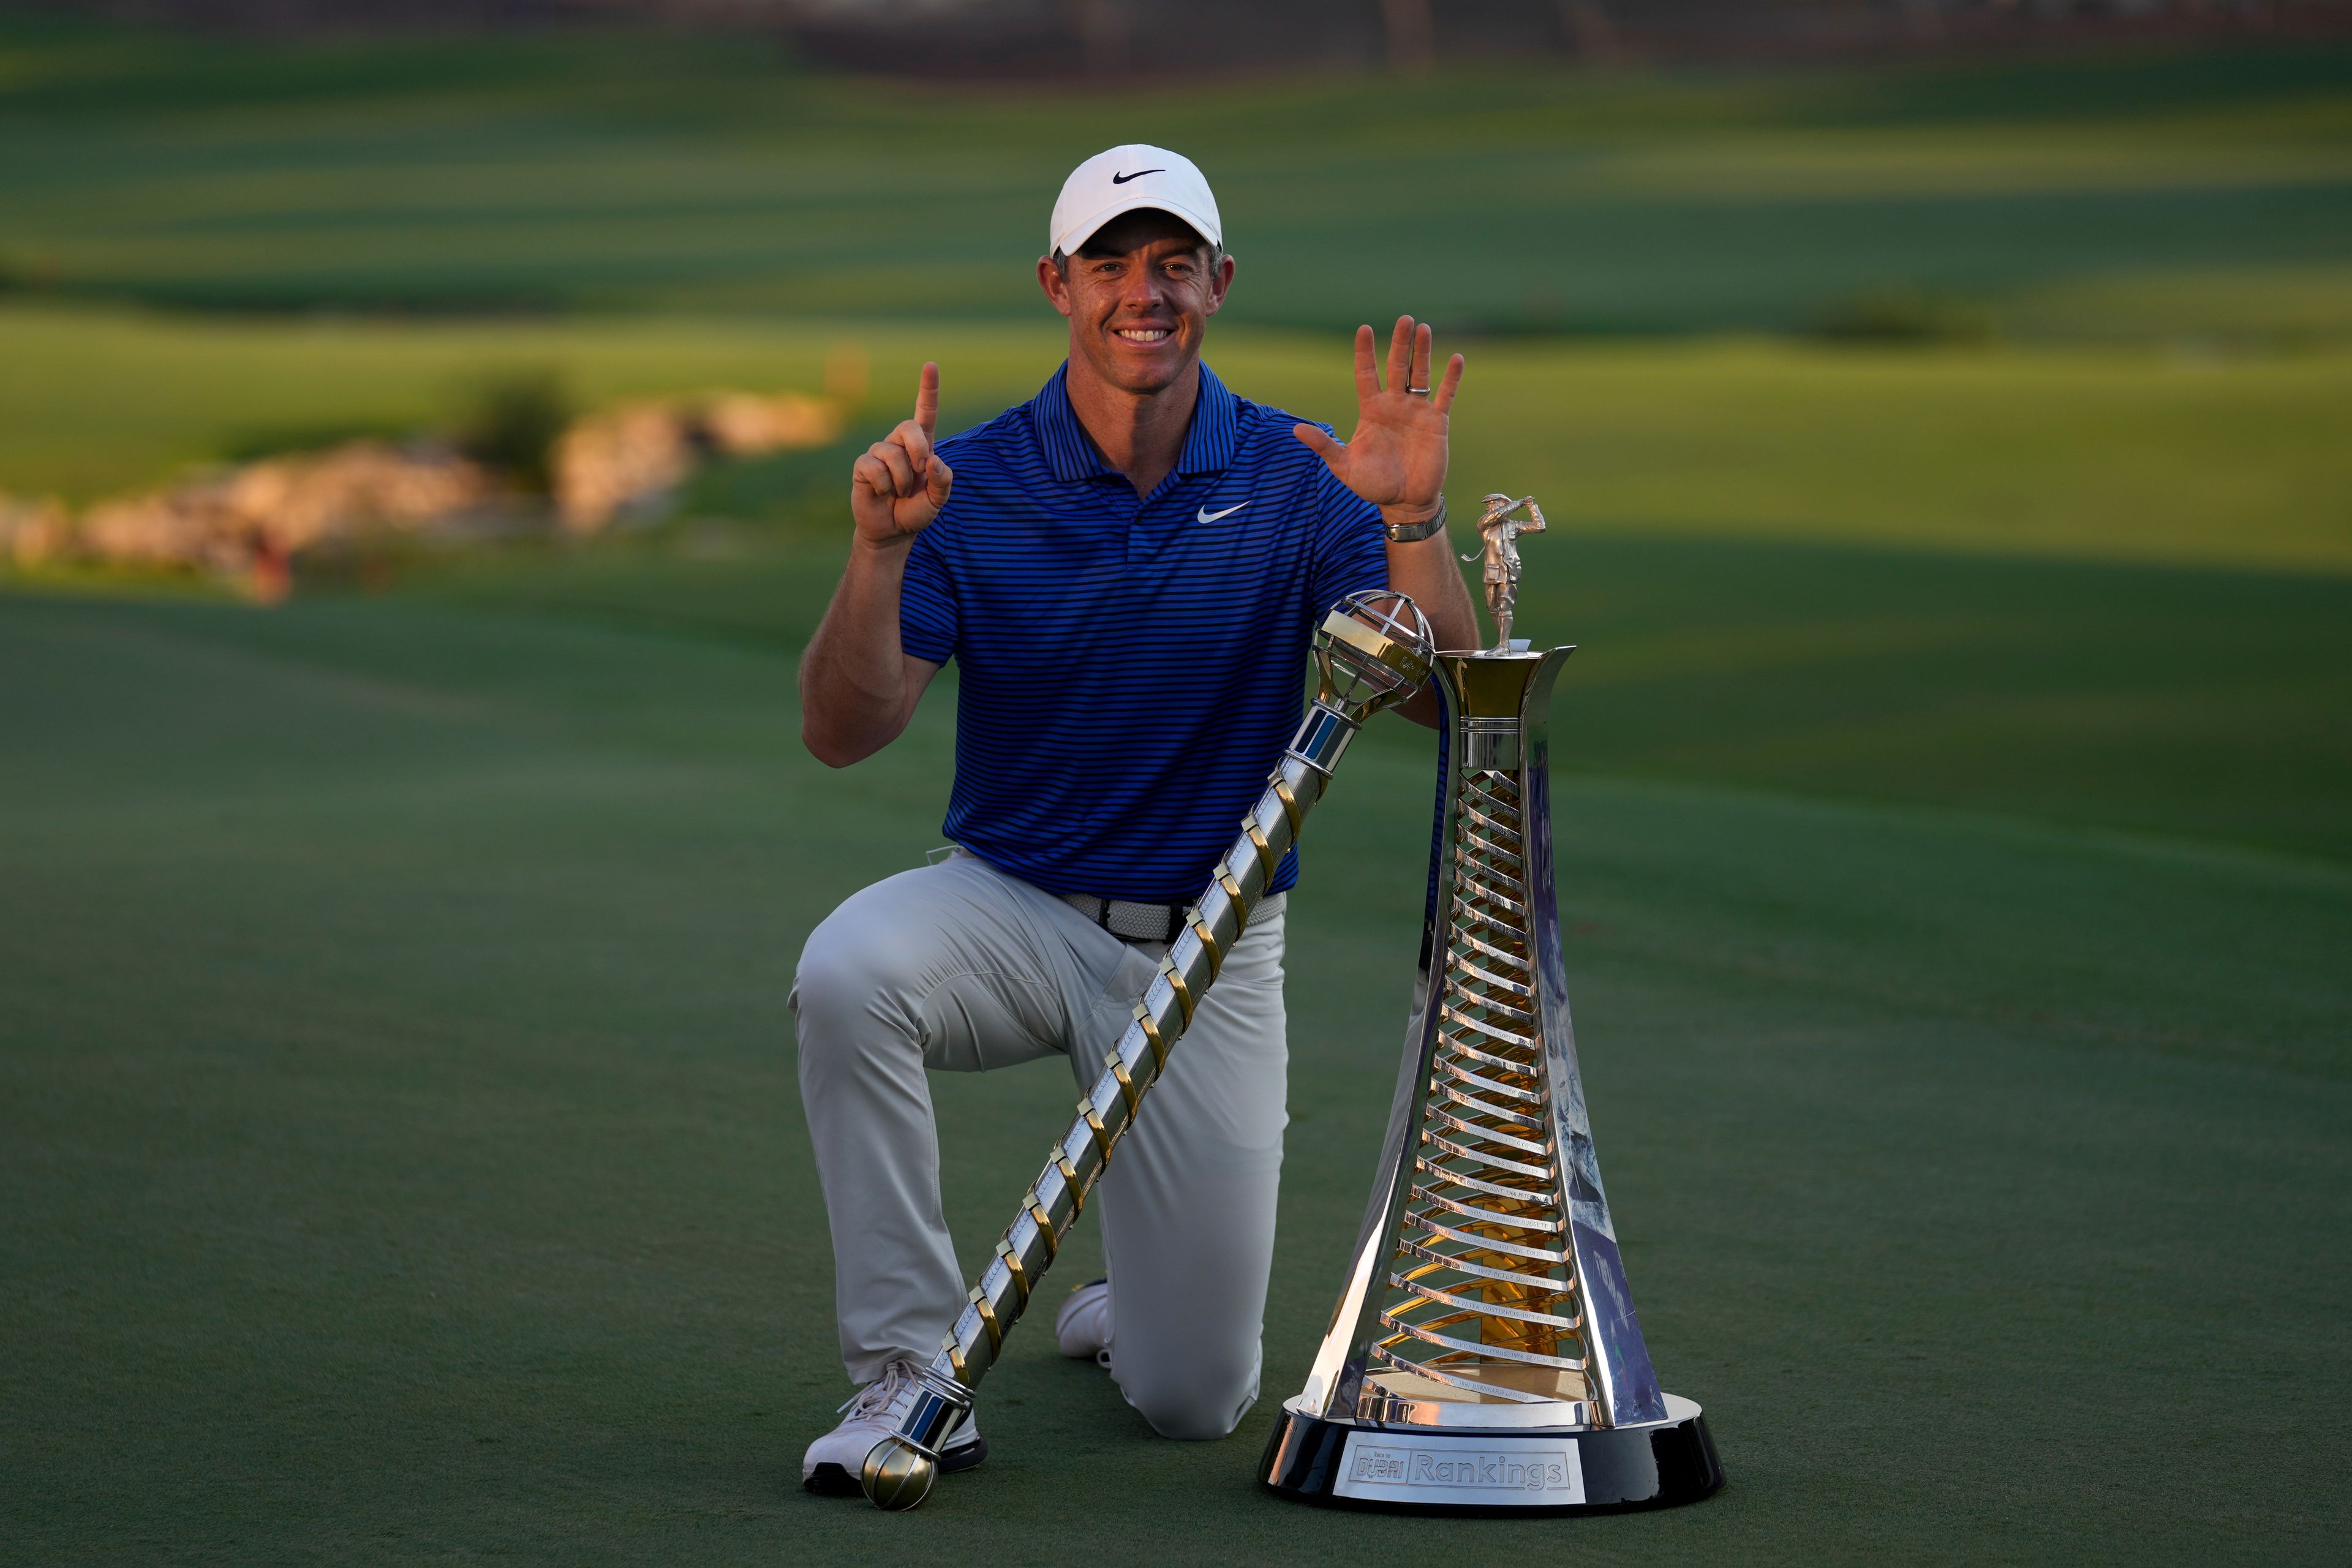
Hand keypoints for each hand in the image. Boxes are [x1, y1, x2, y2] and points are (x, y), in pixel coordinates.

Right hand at [851, 362, 953, 545]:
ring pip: (892, 454)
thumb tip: (932, 461)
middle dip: (918, 449)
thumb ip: (943, 480)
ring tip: (898, 492)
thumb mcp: (938, 499)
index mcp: (922, 446)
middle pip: (908, 427)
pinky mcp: (863, 466)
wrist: (893, 531)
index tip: (931, 365)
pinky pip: (873, 467)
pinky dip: (883, 485)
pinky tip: (882, 493)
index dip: (928, 389)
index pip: (925, 412)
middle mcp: (899, 444)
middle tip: (920, 471)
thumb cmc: (916, 510)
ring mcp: (879, 453)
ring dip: (901, 479)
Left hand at [1292, 317, 1463, 518]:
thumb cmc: (1373, 485)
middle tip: (1403, 319)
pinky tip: (1457, 358)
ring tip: (1424, 328)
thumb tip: (1295, 430)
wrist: (1404, 502)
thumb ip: (1324, 446)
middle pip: (1396, 366)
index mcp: (1371, 410)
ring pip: (1420, 374)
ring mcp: (1416, 411)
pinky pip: (1445, 395)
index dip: (1364, 352)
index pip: (1366, 374)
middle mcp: (1394, 404)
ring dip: (1423, 352)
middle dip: (1399, 343)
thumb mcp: (1344, 466)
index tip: (1363, 329)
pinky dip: (1452, 378)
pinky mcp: (1437, 422)